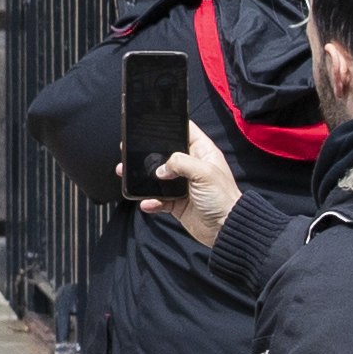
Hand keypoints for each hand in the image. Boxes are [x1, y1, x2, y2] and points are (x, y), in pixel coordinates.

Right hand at [139, 120, 238, 249]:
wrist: (225, 230)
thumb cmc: (223, 199)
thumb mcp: (205, 173)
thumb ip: (181, 163)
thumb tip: (161, 168)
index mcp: (203, 153)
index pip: (186, 131)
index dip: (172, 125)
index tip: (152, 123)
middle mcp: (192, 166)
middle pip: (166, 153)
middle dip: (148, 153)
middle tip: (131, 149)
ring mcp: (183, 185)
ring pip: (157, 176)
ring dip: (143, 177)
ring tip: (127, 173)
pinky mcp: (176, 202)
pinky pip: (158, 198)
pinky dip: (150, 200)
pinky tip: (147, 202)